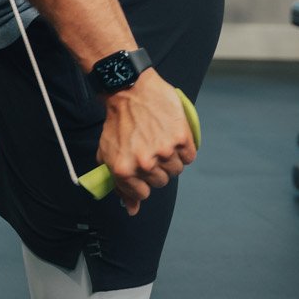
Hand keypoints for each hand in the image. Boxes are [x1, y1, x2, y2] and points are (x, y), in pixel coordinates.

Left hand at [96, 70, 194, 216]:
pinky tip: (173, 136)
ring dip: (172, 158)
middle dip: (157, 168)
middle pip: (162, 181)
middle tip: (151, 149)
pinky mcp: (180, 138)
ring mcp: (164, 151)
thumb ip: (120, 184)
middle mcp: (144, 164)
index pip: (143, 193)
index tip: (142, 168)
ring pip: (177, 170)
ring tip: (161, 140)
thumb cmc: (117, 122)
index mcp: (124, 170)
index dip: (143, 181)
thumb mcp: (108, 154)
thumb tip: (132, 210)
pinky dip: (184, 149)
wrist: (129, 89)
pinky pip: (189, 156)